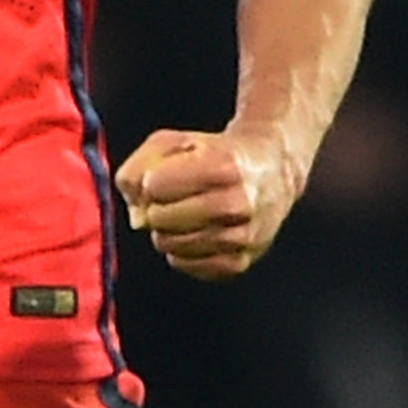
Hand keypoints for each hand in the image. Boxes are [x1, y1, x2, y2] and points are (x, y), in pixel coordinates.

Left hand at [116, 125, 299, 280]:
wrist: (272, 170)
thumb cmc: (217, 154)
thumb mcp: (178, 142)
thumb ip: (140, 165)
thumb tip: (135, 212)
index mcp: (224, 166)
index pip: (154, 186)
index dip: (151, 181)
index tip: (164, 177)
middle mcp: (237, 203)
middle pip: (160, 219)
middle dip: (156, 208)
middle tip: (172, 199)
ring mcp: (241, 237)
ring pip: (170, 245)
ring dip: (167, 232)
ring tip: (185, 215)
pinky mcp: (240, 262)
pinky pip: (187, 265)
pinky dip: (181, 252)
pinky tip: (194, 233)